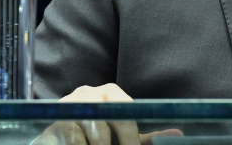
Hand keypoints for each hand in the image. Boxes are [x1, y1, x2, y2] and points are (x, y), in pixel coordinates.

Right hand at [32, 84, 182, 144]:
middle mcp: (88, 93)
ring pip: (87, 135)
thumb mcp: (123, 137)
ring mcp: (67, 105)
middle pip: (103, 125)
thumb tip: (179, 134)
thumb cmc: (96, 137)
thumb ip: (147, 138)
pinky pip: (71, 140)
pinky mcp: (52, 121)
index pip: (125, 114)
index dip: (129, 138)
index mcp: (110, 92)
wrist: (58, 137)